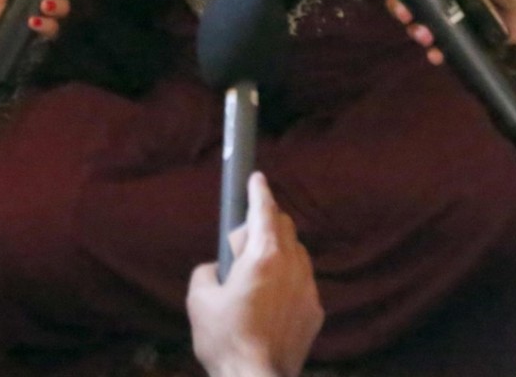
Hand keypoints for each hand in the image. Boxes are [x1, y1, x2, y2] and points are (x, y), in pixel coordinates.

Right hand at [187, 173, 322, 376]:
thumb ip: (207, 271)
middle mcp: (292, 265)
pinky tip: (270, 300)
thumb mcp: (199, 299)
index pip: (264, 210)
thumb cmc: (225, 338)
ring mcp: (308, 288)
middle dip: (264, 223)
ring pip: (296, 253)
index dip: (258, 190)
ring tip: (254, 275)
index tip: (256, 177)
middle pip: (284, 226)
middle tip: (239, 246)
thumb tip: (218, 268)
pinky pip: (301, 281)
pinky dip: (287, 280)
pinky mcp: (315, 310)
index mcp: (263, 255)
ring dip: (277, 252)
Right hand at [387, 0, 515, 63]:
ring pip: (423, 24)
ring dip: (418, 32)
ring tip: (427, 38)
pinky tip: (437, 54)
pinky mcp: (464, 36)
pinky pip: (442, 44)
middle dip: (404, 12)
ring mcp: (454, 15)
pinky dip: (435, 51)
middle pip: (412, 1)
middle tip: (409, 20)